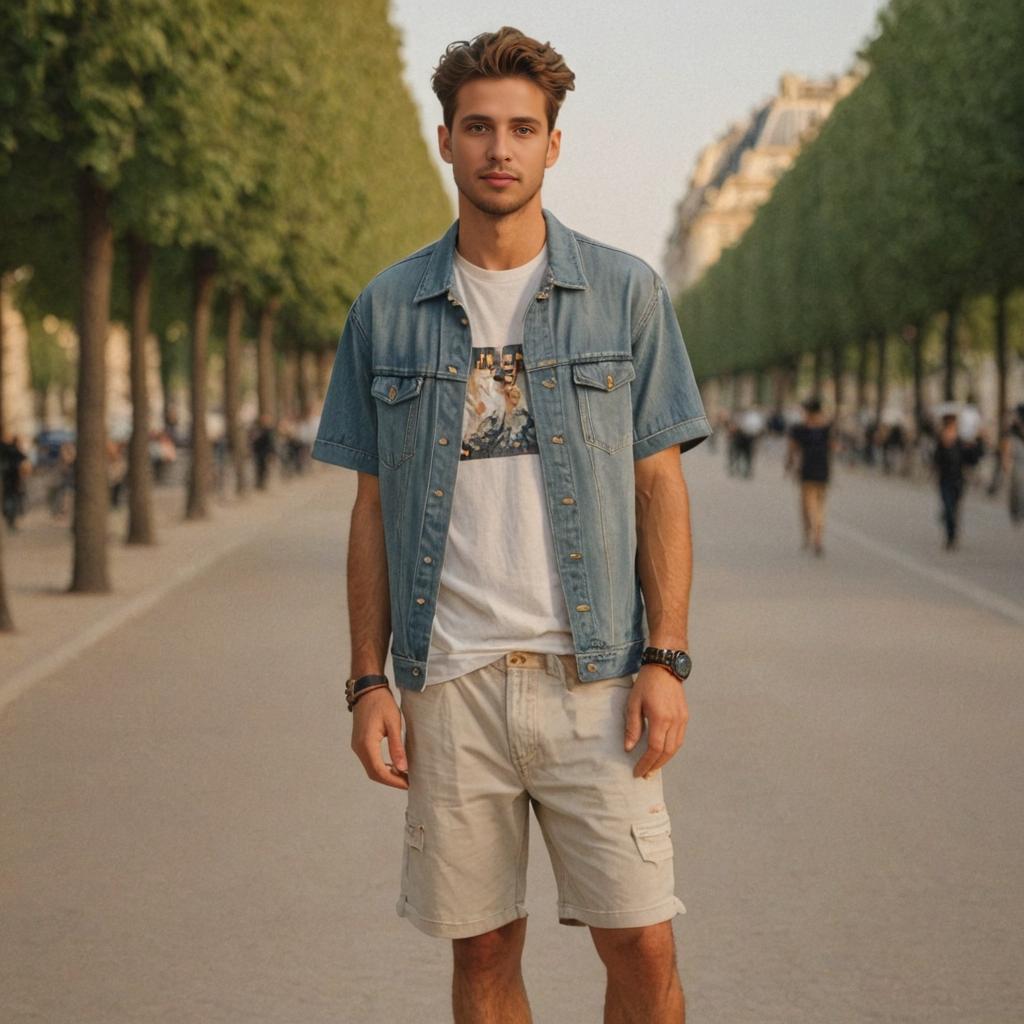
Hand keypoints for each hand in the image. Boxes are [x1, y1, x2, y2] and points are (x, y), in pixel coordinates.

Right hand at [351, 688, 408, 789]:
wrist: (368, 689)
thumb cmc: (381, 703)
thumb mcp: (393, 723)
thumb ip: (397, 747)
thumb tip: (403, 768)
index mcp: (367, 744)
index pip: (379, 771)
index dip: (394, 780)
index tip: (408, 783)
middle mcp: (359, 748)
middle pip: (374, 773)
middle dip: (391, 780)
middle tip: (408, 781)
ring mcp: (357, 746)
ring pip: (371, 768)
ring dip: (386, 774)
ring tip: (404, 775)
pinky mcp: (359, 743)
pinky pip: (369, 761)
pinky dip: (381, 766)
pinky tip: (394, 765)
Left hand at [624, 664, 688, 778]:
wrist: (664, 667)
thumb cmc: (646, 684)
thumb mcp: (633, 703)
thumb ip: (632, 727)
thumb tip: (629, 748)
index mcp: (660, 718)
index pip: (654, 748)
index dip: (646, 763)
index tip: (638, 771)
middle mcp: (674, 721)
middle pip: (667, 752)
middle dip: (655, 765)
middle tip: (644, 774)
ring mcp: (682, 719)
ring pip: (676, 747)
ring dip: (664, 759)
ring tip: (652, 767)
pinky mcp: (685, 716)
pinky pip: (679, 739)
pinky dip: (671, 749)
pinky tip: (662, 752)